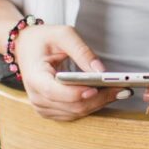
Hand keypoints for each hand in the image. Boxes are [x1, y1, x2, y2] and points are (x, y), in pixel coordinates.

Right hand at [12, 24, 127, 120]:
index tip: (98, 87)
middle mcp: (36, 97)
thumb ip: (82, 51)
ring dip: (99, 103)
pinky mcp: (50, 110)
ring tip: (120, 91)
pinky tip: (106, 95)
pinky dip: (91, 105)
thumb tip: (101, 71)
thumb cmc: (43, 39)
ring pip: (75, 112)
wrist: (25, 47)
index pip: (55, 92)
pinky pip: (74, 113)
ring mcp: (42, 106)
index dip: (77, 93)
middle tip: (122, 88)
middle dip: (99, 98)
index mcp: (35, 77)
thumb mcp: (63, 35)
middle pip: (71, 106)